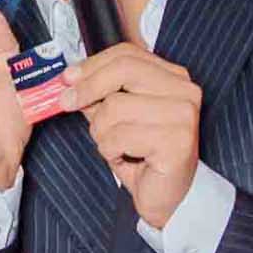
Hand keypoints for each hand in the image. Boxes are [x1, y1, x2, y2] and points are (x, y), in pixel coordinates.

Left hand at [62, 44, 201, 227]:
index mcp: (174, 78)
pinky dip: (111, 151)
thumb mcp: (118, 118)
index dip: (92, 64)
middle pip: (123, 70)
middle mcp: (185, 91)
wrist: (167, 197)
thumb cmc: (144, 157)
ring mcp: (183, 115)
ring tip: (115, 146)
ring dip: (102, 132)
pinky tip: (126, 158)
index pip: (128, 54)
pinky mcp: (177, 141)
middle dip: (88, 88)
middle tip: (67, 103)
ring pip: (115, 107)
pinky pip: (120, 136)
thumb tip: (71, 80)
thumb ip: (100, 95)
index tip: (67, 78)